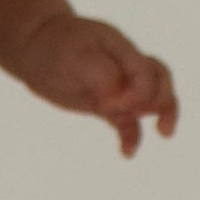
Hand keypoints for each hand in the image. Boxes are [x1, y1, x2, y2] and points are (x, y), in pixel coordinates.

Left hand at [0, 0, 180, 156]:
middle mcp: (126, 67)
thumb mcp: (77, 55)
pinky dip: (131, 137)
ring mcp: (117, 86)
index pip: (147, 72)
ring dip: (159, 117)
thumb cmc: (56, 45)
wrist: (35, 45)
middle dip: (164, 103)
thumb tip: (115, 104)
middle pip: (161, 82)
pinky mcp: (107, 105)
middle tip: (150, 119)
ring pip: (150, 103)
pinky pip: (127, 122)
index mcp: (123, 49)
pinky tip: (127, 153)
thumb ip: (103, 76)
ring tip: (161, 133)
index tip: (108, 105)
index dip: (138, 94)